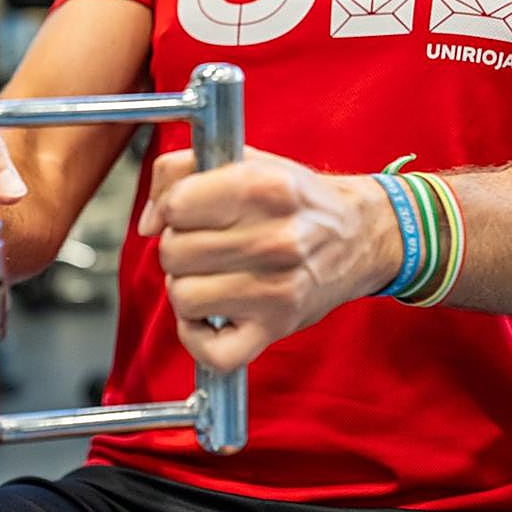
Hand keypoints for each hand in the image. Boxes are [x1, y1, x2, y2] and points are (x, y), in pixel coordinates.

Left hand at [138, 148, 401, 372]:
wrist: (362, 236)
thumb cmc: (295, 199)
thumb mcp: (245, 161)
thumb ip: (182, 171)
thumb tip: (148, 222)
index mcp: (262, 187)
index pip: (175, 205)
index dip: (172, 209)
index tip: (188, 213)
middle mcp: (274, 239)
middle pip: (173, 253)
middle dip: (178, 248)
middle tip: (205, 246)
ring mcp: (277, 289)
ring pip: (183, 297)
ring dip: (186, 289)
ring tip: (211, 276)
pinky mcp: (277, 328)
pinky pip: (212, 351)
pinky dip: (197, 337)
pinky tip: (210, 315)